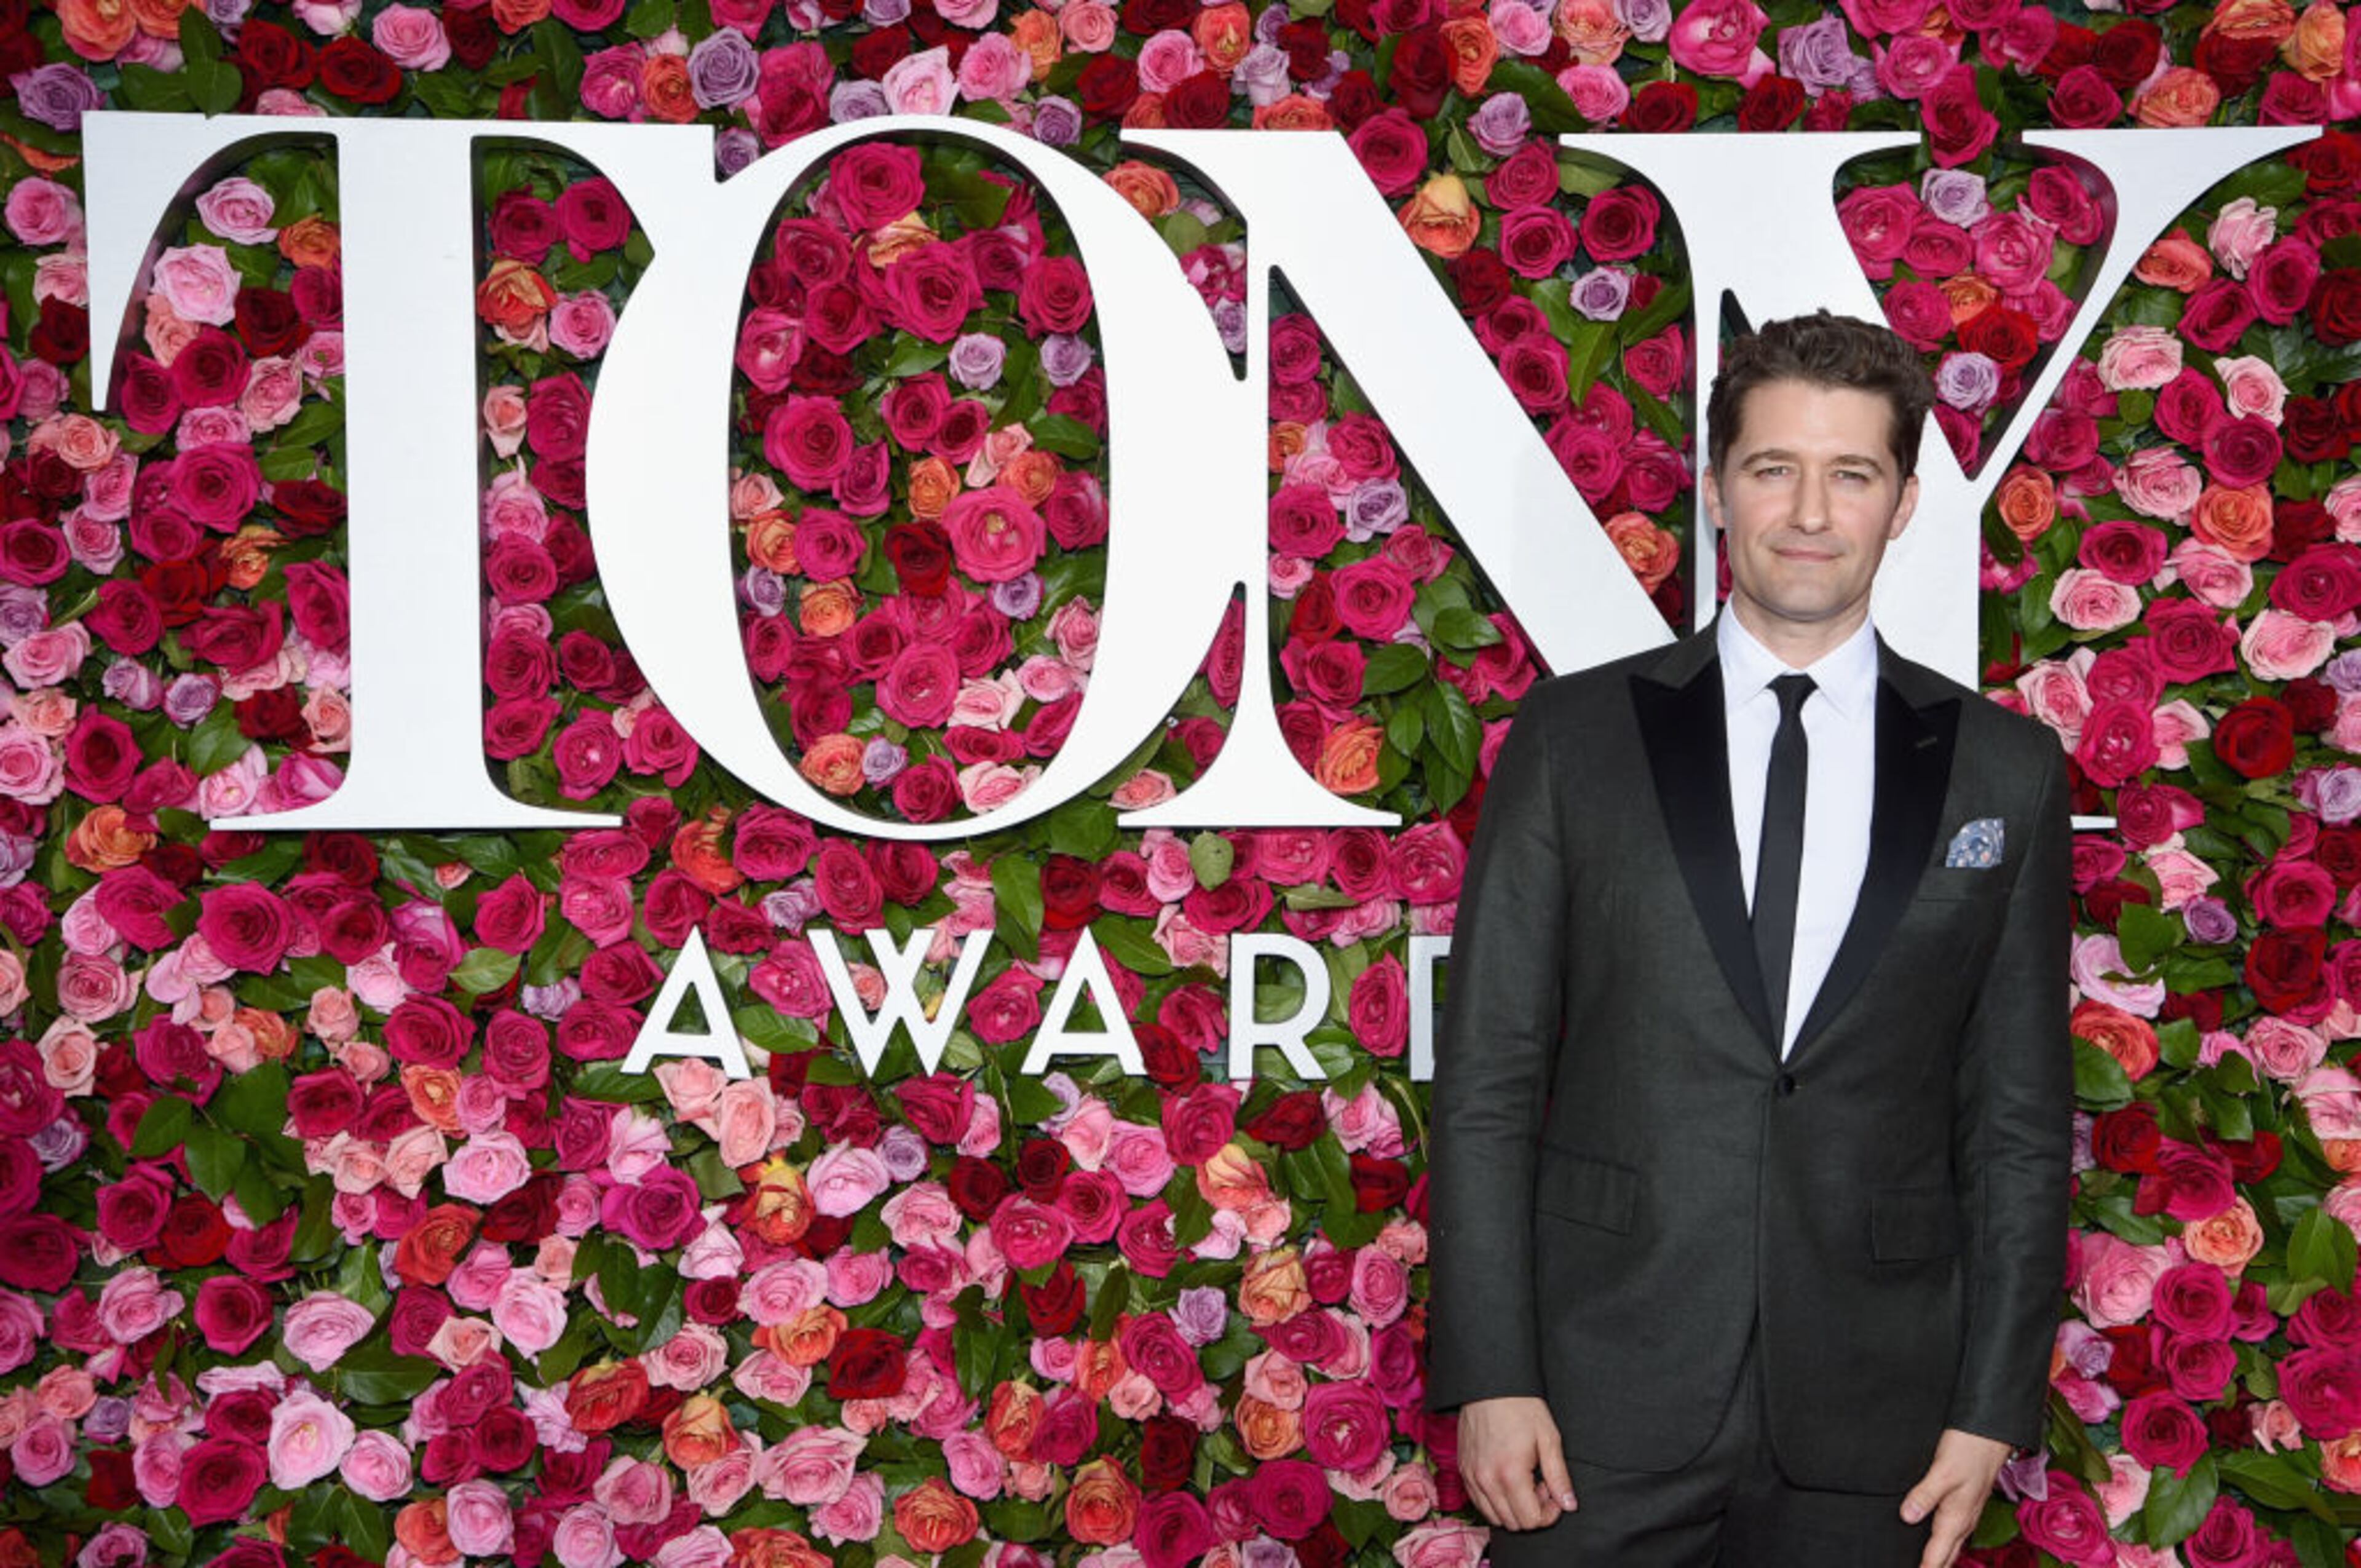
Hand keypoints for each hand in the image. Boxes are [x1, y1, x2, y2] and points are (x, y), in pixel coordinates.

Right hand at [1455, 1396, 1576, 1532]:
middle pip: (1513, 1524)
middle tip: (1540, 1485)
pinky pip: (1479, 1502)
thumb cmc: (1521, 1407)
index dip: (1549, 1513)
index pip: (1531, 1521)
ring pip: (1495, 1517)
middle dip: (1532, 1511)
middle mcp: (1487, 1480)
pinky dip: (1496, 1501)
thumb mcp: (1548, 1438)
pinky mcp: (1464, 1471)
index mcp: (1510, 1474)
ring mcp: (1472, 1477)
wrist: (1489, 1385)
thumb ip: (1559, 1477)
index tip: (1552, 1492)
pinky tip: (1506, 1479)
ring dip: (1513, 1509)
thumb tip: (1569, 1505)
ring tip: (1523, 1481)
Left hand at [1900, 1428, 2011, 1567]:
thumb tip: (1907, 1516)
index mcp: (1957, 1518)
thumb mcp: (1943, 1471)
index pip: (1937, 1556)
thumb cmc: (1970, 1450)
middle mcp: (1964, 1521)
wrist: (1991, 1434)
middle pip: (1947, 1557)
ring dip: (1939, 1560)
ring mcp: (1967, 1514)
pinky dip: (1945, 1544)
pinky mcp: (1966, 1504)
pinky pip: (1955, 1533)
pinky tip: (1936, 1542)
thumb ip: (1924, 1495)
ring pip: (1952, 1547)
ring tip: (1925, 1566)